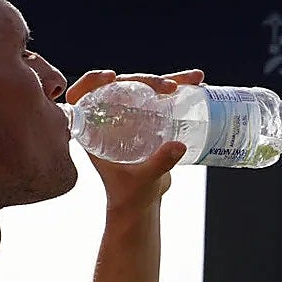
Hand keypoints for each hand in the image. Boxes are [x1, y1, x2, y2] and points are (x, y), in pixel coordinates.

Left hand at [65, 68, 205, 212]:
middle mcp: (110, 118)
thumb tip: (178, 146)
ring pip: (145, 88)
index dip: (92, 81)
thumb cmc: (130, 196)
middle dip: (146, 80)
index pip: (83, 96)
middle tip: (168, 87)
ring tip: (193, 78)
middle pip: (122, 87)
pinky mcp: (148, 119)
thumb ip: (158, 164)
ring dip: (169, 80)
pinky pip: (161, 99)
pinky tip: (197, 83)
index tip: (111, 77)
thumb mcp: (142, 180)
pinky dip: (180, 90)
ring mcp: (130, 117)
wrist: (142, 205)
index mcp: (94, 130)